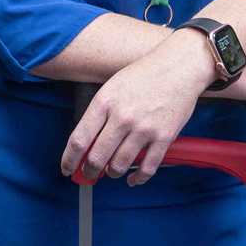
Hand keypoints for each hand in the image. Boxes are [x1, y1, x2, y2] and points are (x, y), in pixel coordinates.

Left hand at [60, 31, 215, 186]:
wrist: (179, 66)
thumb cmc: (144, 74)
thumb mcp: (112, 87)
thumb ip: (99, 114)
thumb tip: (87, 144)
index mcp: (104, 102)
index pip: (79, 139)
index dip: (69, 159)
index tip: (66, 168)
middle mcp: (122, 117)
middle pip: (96, 157)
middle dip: (89, 171)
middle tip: (89, 173)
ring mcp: (143, 129)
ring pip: (119, 166)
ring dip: (112, 173)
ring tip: (111, 171)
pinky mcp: (164, 137)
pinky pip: (147, 168)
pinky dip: (138, 178)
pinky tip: (133, 178)